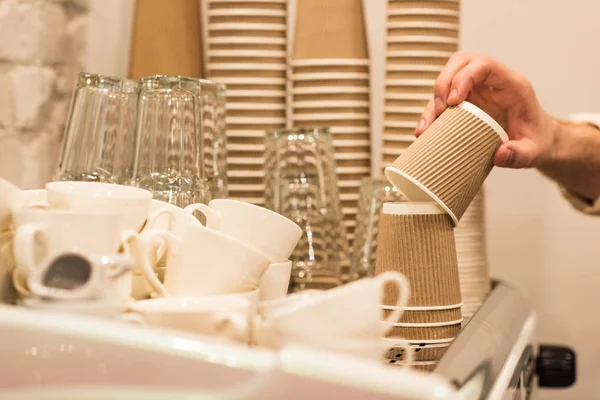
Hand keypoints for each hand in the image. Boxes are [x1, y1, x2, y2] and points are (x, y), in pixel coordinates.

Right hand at [414, 52, 557, 168]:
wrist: (537, 140)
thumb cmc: (536, 140)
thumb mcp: (534, 151)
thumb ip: (520, 154)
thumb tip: (499, 155)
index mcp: (511, 84)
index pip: (483, 65)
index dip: (464, 77)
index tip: (453, 102)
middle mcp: (491, 82)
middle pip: (460, 62)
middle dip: (443, 83)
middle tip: (440, 110)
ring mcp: (477, 89)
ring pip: (448, 76)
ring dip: (434, 98)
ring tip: (427, 126)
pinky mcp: (465, 101)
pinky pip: (443, 98)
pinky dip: (431, 112)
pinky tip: (424, 131)